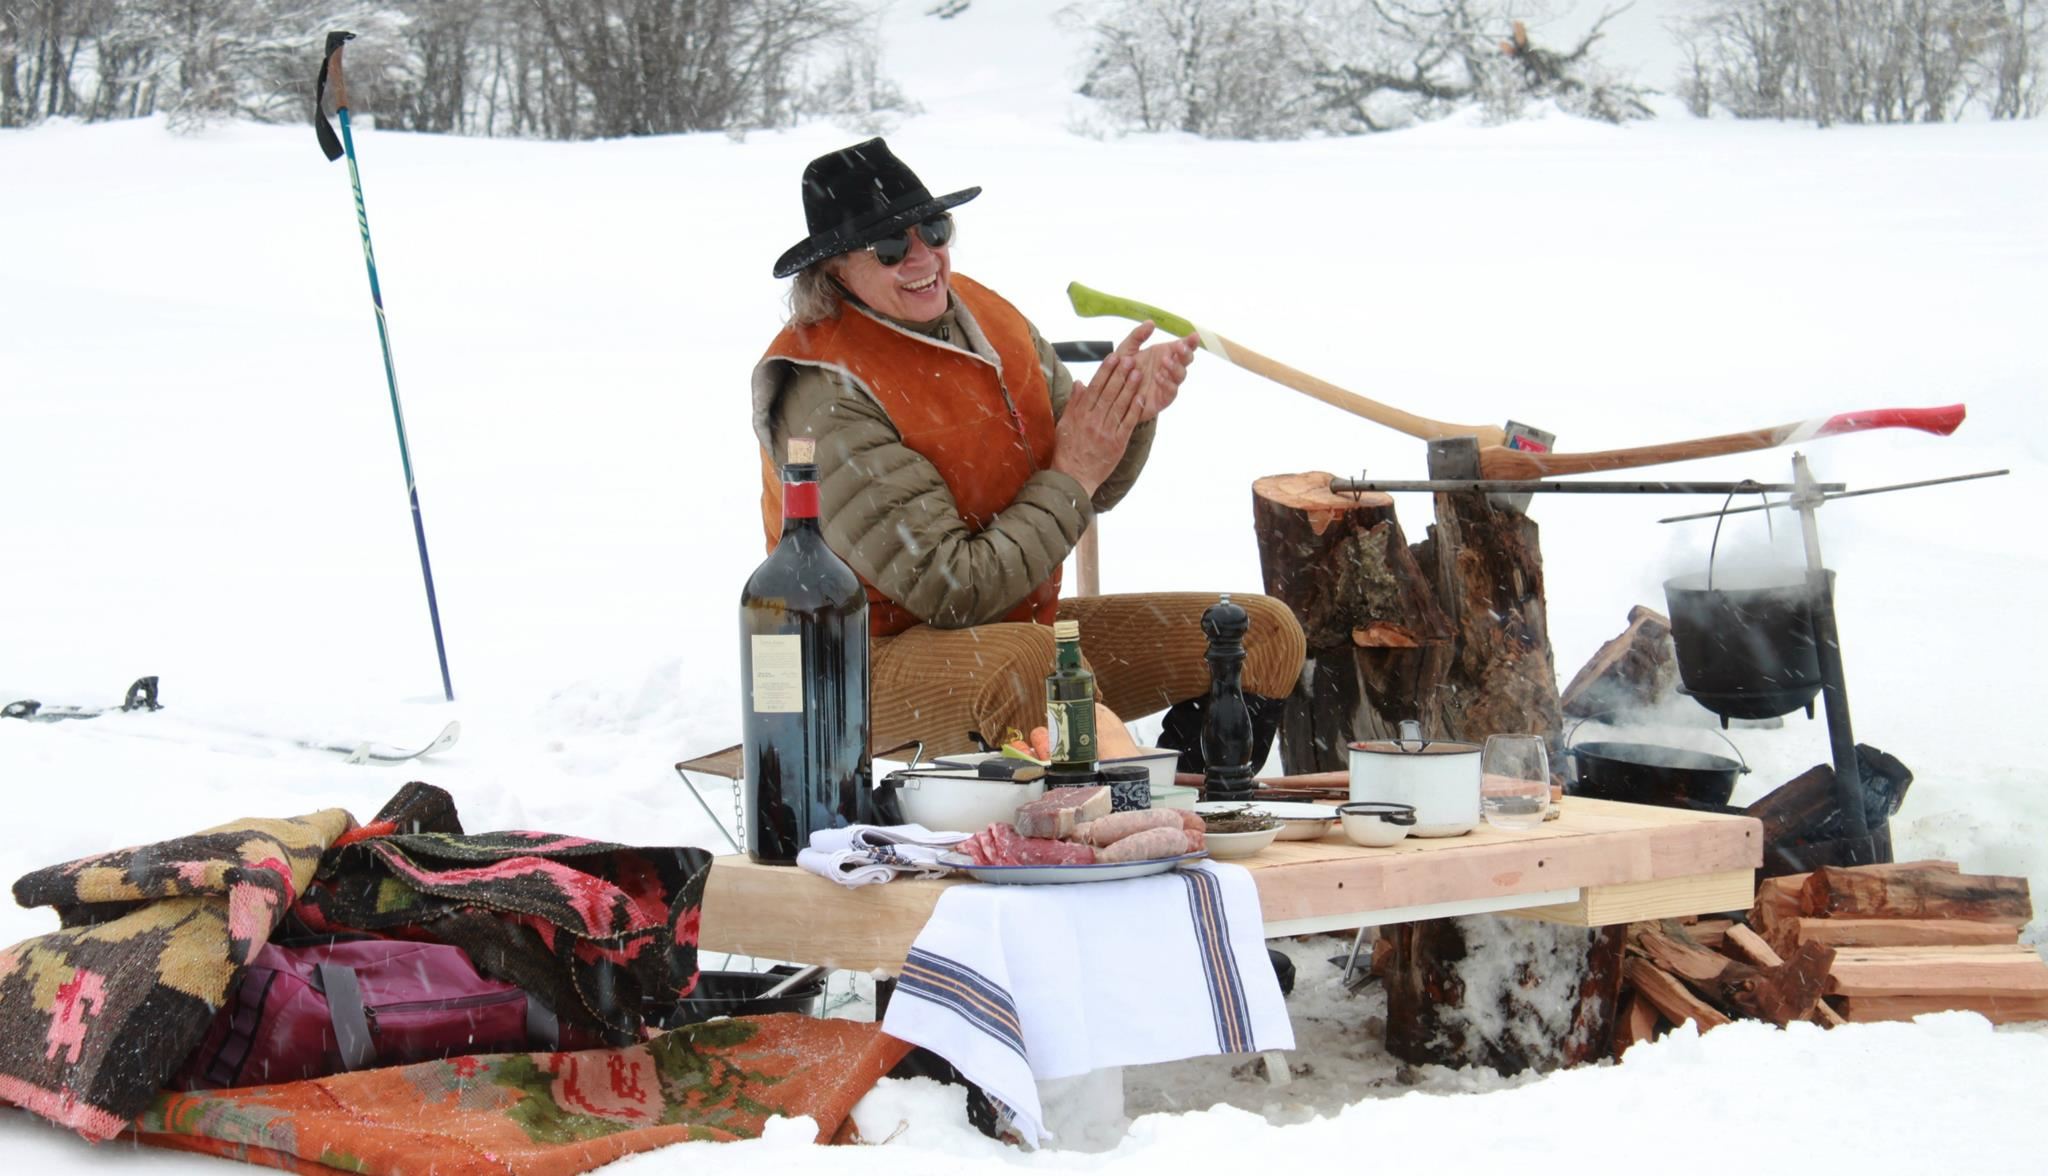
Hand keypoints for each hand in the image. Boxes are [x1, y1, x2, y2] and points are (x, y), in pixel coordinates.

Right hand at [1049, 328, 1147, 496]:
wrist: (1073, 477)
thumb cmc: (1067, 451)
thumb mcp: (1064, 425)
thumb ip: (1073, 403)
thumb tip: (1080, 382)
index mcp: (1080, 415)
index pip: (1095, 388)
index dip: (1105, 371)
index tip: (1114, 357)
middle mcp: (1093, 421)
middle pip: (1109, 393)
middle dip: (1121, 375)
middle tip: (1131, 359)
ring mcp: (1106, 432)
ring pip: (1120, 405)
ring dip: (1130, 388)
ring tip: (1139, 373)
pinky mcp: (1117, 444)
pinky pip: (1128, 423)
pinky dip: (1135, 409)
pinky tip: (1142, 397)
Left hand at [1128, 325, 1197, 421]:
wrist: (1112, 392)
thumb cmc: (1122, 370)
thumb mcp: (1127, 349)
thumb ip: (1137, 336)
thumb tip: (1151, 323)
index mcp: (1164, 354)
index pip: (1183, 347)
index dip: (1191, 342)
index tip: (1194, 336)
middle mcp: (1169, 368)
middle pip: (1186, 360)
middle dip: (1186, 353)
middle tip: (1180, 347)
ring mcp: (1168, 383)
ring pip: (1180, 375)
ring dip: (1176, 367)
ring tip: (1165, 360)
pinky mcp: (1163, 398)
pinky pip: (1171, 391)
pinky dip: (1167, 383)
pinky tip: (1159, 376)